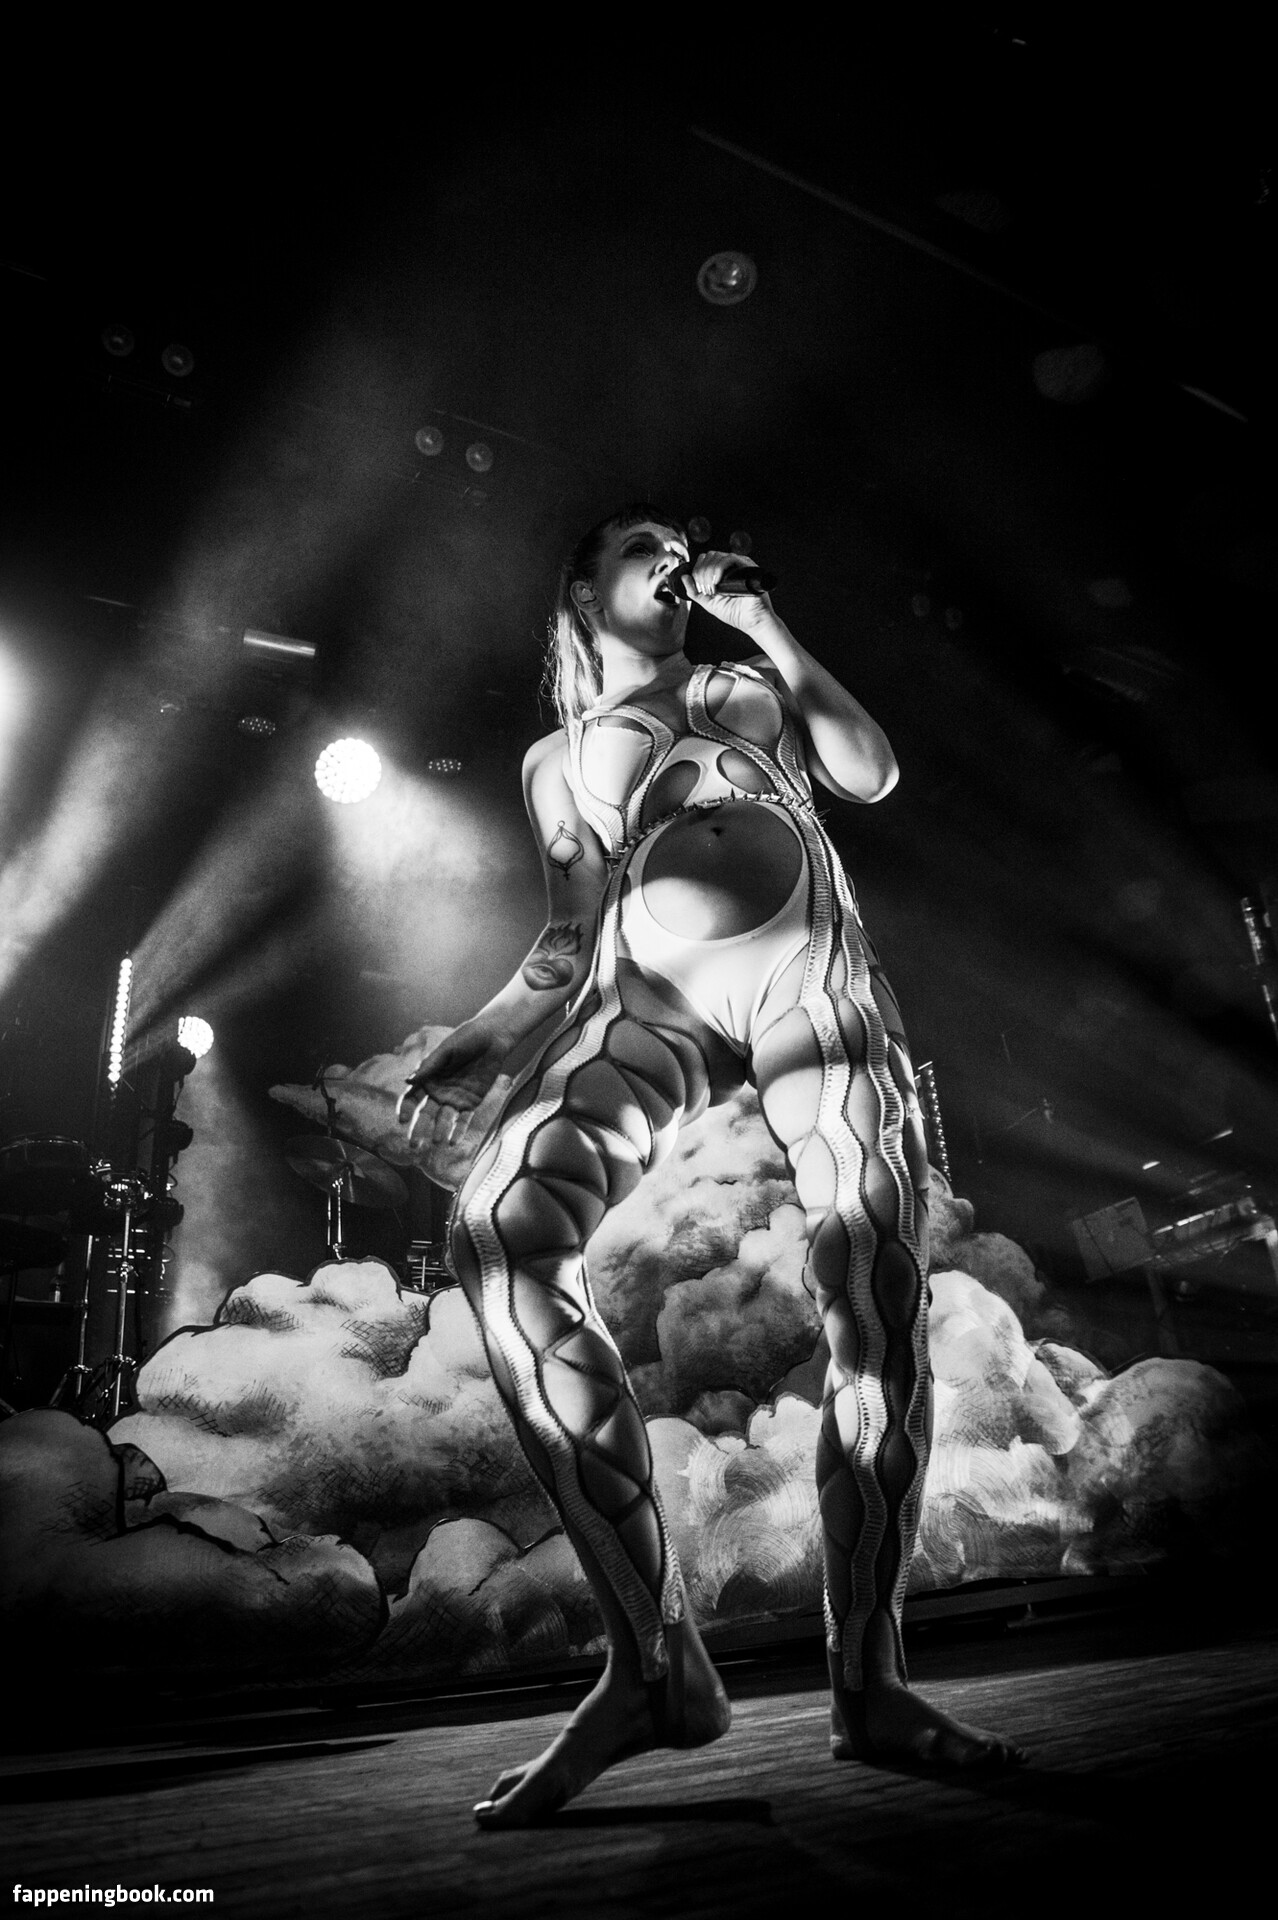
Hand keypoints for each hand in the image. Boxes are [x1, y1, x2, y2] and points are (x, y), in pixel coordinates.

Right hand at [397, 1022, 506, 1150]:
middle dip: (418, 1130)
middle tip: (413, 1146)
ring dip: (439, 1131)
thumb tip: (407, 1082)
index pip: (412, 1098)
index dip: (406, 1109)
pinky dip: (458, 1131)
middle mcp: (438, 1091)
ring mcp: (454, 1098)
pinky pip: (463, 1119)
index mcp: (428, 1078)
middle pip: (425, 1114)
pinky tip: (452, 1142)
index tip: (402, 1121)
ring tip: (437, 1142)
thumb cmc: (466, 1039)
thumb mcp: (446, 1051)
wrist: (492, 1038)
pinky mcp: (472, 1102)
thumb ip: (429, 1067)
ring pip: (443, 1119)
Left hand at [680, 549, 773, 632]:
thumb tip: (683, 577)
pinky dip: (719, 568)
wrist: (752, 621)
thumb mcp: (708, 603)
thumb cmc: (734, 613)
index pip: (705, 560)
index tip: (700, 588)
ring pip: (717, 556)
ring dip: (709, 571)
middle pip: (709, 556)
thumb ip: (694, 591)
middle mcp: (731, 566)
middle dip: (702, 572)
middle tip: (706, 589)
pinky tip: (717, 581)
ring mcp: (739, 565)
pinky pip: (730, 558)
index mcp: (722, 572)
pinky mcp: (748, 567)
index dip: (698, 570)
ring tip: (712, 588)